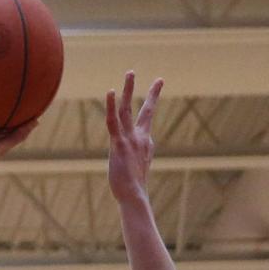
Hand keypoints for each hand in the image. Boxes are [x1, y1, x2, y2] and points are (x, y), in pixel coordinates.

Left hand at [105, 71, 162, 203]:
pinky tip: (110, 92)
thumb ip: (138, 159)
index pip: (147, 120)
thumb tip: (141, 158)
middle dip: (152, 94)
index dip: (151, 104)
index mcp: (145, 143)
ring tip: (131, 72)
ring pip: (128, 109)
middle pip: (146, 111)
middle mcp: (140, 138)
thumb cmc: (132, 189)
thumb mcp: (136, 170)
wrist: (134, 196)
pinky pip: (113, 121)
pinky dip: (111, 106)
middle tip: (158, 79)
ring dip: (129, 89)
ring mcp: (130, 139)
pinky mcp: (119, 144)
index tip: (157, 90)